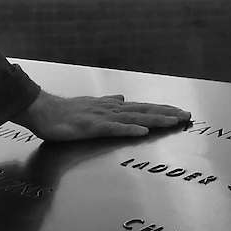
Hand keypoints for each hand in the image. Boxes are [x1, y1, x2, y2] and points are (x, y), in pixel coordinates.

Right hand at [11, 91, 190, 141]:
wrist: (42, 110)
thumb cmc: (65, 111)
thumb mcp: (90, 106)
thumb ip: (108, 103)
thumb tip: (122, 98)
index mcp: (112, 107)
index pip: (142, 108)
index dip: (162, 110)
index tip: (180, 112)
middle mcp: (111, 110)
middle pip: (144, 111)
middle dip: (167, 113)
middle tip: (188, 116)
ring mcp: (102, 118)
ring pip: (134, 118)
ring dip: (155, 119)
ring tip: (174, 121)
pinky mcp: (91, 127)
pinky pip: (113, 129)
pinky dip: (129, 130)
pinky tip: (142, 132)